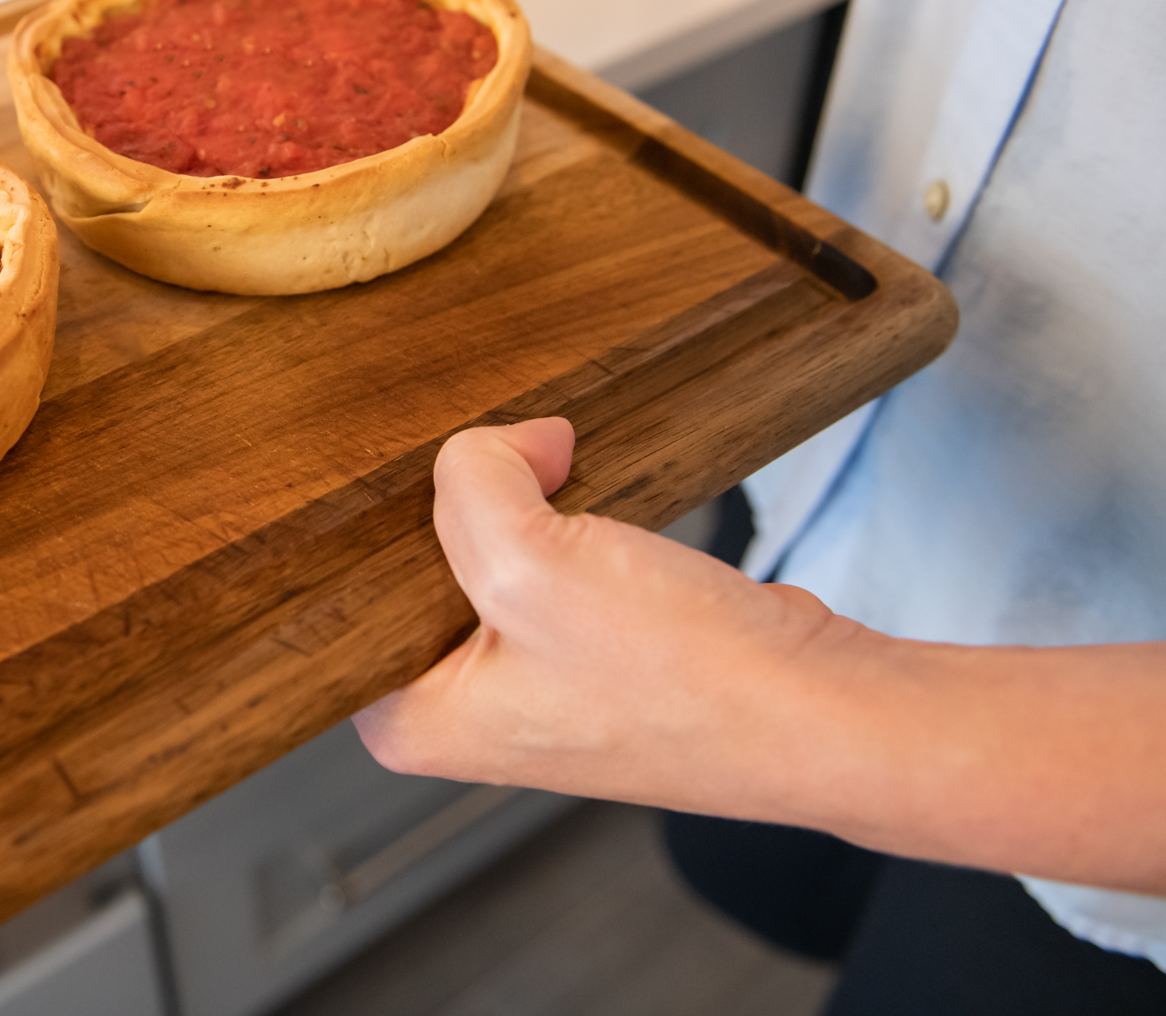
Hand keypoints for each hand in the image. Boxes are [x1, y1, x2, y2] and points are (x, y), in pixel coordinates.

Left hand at [353, 418, 860, 815]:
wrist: (822, 709)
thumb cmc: (686, 680)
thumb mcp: (532, 560)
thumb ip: (474, 481)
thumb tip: (501, 445)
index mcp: (411, 721)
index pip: (342, 595)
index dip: (380, 520)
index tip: (407, 470)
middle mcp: (462, 712)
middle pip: (412, 565)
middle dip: (456, 501)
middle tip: (498, 458)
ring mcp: (529, 683)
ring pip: (486, 553)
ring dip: (521, 503)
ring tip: (552, 468)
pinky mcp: (591, 654)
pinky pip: (548, 561)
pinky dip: (569, 521)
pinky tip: (588, 493)